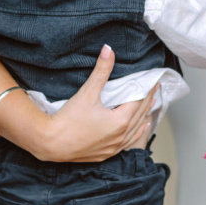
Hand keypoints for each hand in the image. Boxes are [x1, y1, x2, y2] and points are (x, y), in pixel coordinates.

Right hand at [39, 45, 153, 160]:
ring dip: (144, 116)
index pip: (139, 101)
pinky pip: (128, 143)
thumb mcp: (87, 92)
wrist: (50, 143)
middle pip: (140, 114)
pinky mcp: (106, 154)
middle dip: (148, 100)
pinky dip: (136, 133)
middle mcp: (121, 136)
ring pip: (136, 130)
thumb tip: (108, 50)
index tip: (154, 80)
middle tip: (155, 88)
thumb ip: (101, 71)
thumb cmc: (68, 119)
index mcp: (120, 121)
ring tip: (151, 105)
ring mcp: (114, 147)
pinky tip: (141, 128)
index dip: (147, 89)